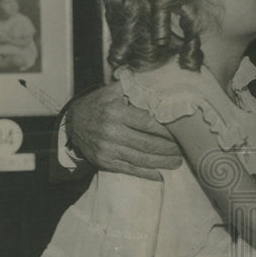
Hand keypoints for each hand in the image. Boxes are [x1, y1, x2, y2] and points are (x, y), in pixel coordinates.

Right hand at [66, 82, 182, 179]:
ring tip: (178, 162)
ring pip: (141, 159)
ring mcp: (108, 150)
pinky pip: (129, 170)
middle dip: (168, 148)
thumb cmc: (97, 105)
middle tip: (183, 149)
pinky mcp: (105, 162)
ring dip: (162, 162)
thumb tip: (156, 81)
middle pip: (147, 144)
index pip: (148, 123)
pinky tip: (160, 175)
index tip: (180, 134)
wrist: (72, 123)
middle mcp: (111, 132)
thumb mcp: (111, 91)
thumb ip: (132, 86)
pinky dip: (146, 174)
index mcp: (116, 113)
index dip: (166, 131)